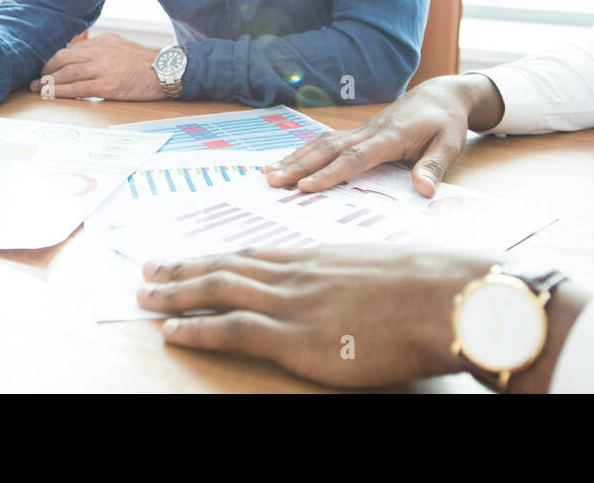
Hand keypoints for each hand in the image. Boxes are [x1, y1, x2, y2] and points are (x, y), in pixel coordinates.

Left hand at [27, 32, 164, 100]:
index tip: (46, 68)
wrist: (166, 71)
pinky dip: (60, 92)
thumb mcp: (122, 47)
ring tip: (38, 89)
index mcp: (103, 42)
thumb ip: (103, 51)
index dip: (54, 60)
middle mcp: (99, 52)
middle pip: (63, 59)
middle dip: (46, 70)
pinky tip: (50, 95)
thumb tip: (84, 59)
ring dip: (49, 82)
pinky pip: (77, 88)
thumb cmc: (147, 63)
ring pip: (66, 74)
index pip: (71, 50)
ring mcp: (102, 68)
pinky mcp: (107, 85)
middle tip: (36, 80)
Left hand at [136, 244, 500, 387]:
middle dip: (182, 269)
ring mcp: (293, 303)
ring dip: (175, 293)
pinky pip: (231, 329)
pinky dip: (195, 329)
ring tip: (144, 296)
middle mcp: (297, 273)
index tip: (189, 258)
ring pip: (219, 290)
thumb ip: (353, 281)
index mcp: (317, 257)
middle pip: (226, 266)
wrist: (448, 298)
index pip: (252, 254)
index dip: (215, 257)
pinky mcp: (296, 338)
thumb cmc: (430, 289)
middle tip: (148, 271)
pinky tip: (171, 331)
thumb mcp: (382, 272)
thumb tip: (347, 297)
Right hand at [264, 73, 505, 196]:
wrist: (439, 95)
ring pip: (321, 144)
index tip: (306, 187)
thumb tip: (425, 191)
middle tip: (271, 181)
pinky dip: (303, 152)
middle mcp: (368, 131)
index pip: (355, 157)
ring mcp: (359, 130)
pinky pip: (325, 142)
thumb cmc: (445, 122)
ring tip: (267, 174)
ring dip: (294, 159)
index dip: (330, 173)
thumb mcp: (450, 144)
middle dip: (298, 166)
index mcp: (390, 137)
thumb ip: (434, 166)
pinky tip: (286, 162)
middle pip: (328, 149)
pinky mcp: (356, 132)